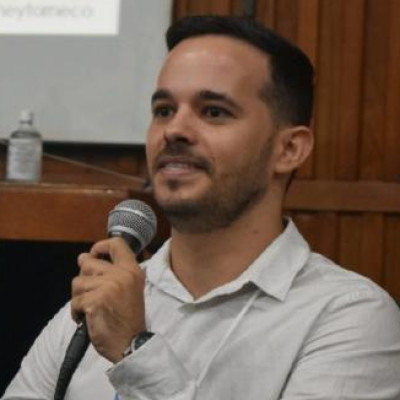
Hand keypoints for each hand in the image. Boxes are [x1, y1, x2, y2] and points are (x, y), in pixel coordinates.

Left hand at [71, 237, 145, 362]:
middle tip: (93, 295)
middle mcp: (122, 275)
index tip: (94, 254)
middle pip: (89, 263)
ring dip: (79, 298)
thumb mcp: (128, 289)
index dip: (100, 246)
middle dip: (84, 280)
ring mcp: (109, 286)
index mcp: (132, 271)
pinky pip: (75, 301)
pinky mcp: (96, 300)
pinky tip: (87, 318)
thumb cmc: (128, 320)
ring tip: (91, 309)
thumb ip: (110, 272)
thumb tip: (83, 257)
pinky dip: (76, 312)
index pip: (117, 244)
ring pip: (78, 282)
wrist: (131, 344)